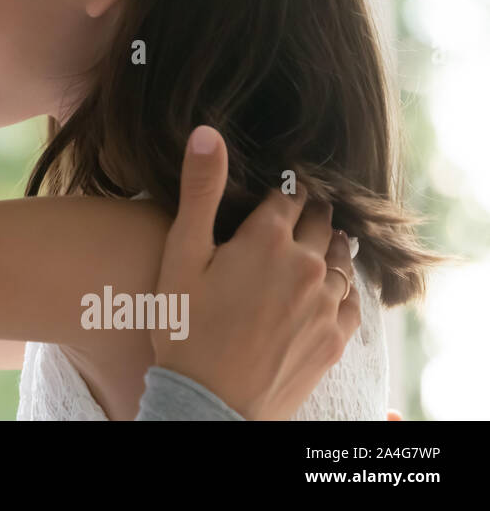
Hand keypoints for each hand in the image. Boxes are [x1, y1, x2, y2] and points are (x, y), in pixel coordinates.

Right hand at [151, 125, 361, 419]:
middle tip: (295, 215)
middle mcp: (306, 264)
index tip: (279, 191)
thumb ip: (200, 190)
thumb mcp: (182, 253)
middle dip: (308, 214)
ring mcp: (326, 302)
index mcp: (268, 239)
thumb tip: (208, 132)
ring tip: (313, 245)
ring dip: (327, 247)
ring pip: (339, 258)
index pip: (289, 196)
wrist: (208, 401)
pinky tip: (323, 290)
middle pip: (320, 222)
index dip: (283, 191)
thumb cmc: (185, 326)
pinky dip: (339, 287)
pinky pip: (350, 299)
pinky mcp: (335, 337)